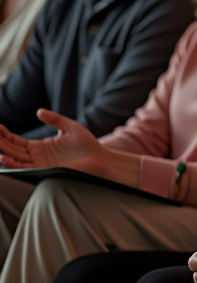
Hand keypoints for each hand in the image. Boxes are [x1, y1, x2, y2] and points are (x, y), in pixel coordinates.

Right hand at [0, 110, 137, 185]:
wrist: (99, 159)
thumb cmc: (87, 144)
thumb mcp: (70, 127)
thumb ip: (55, 119)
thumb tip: (38, 111)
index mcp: (40, 146)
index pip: (16, 141)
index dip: (5, 135)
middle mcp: (36, 157)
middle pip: (12, 150)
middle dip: (0, 143)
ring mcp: (39, 165)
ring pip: (15, 160)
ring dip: (3, 154)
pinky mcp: (45, 171)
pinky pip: (25, 168)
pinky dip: (13, 164)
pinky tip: (4, 158)